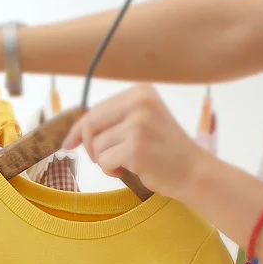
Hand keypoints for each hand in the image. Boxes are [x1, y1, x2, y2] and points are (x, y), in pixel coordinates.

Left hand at [62, 84, 208, 200]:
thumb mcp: (142, 123)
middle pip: (91, 124)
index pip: (96, 109)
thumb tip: (74, 132)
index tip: (68, 144)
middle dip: (89, 146)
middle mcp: (140, 103)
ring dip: (104, 161)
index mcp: (141, 92)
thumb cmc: (163, 151)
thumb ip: (114, 120)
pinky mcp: (137, 147)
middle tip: (100, 159)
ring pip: (97, 145)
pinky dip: (110, 170)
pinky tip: (127, 171)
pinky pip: (104, 161)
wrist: (193, 171)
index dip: (79, 129)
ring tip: (124, 164)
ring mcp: (139, 124)